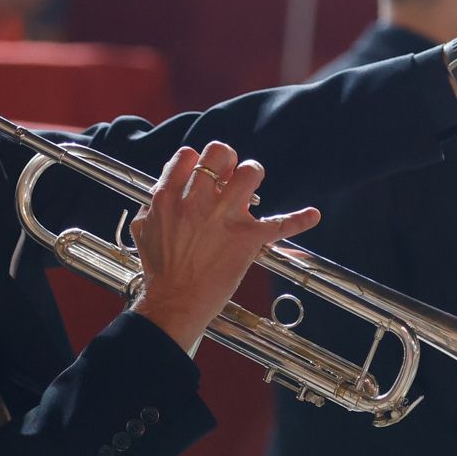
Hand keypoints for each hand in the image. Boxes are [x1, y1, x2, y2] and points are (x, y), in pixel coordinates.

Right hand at [128, 142, 318, 353]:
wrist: (173, 302)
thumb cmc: (159, 269)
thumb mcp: (143, 228)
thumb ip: (153, 204)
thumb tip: (162, 193)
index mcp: (169, 196)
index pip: (189, 155)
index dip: (198, 161)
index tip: (203, 174)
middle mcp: (198, 200)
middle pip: (220, 153)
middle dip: (226, 159)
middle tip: (227, 175)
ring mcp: (225, 217)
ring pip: (249, 172)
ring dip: (252, 174)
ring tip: (250, 185)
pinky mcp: (247, 238)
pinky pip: (279, 223)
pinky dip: (299, 219)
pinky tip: (313, 215)